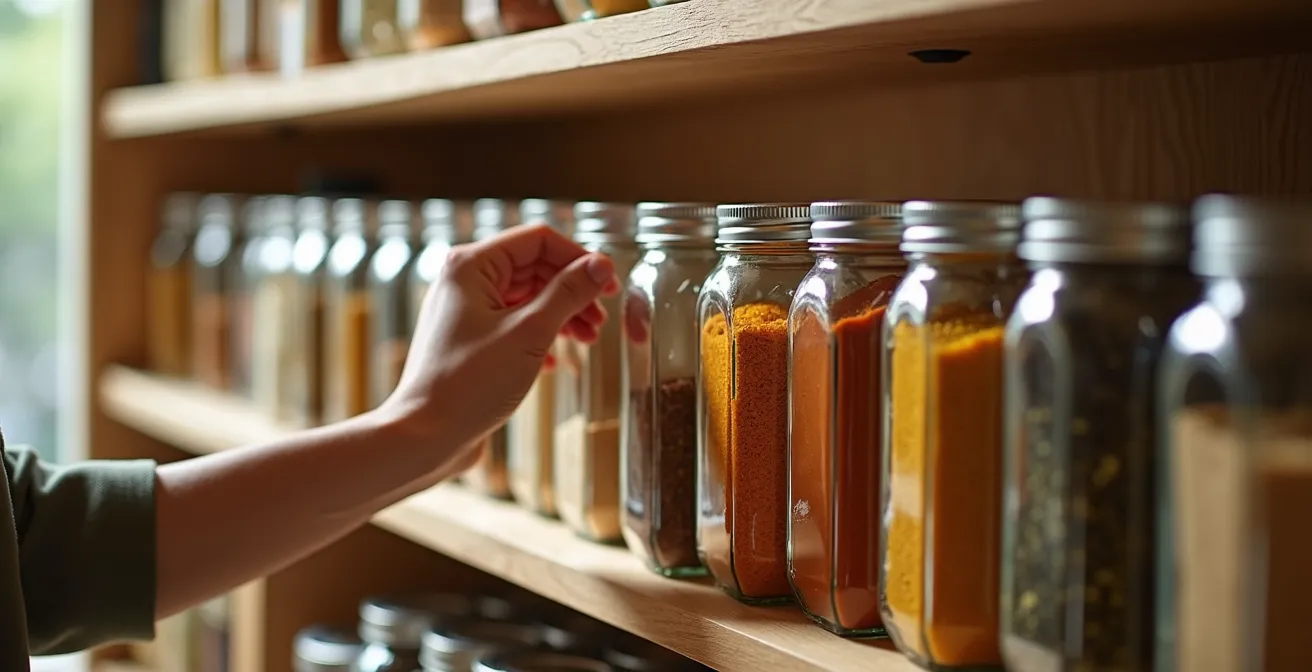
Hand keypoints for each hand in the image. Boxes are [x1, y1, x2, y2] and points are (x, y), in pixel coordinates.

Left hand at [380, 224, 617, 469]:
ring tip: (588, 338)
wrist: (425, 435)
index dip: (579, 259)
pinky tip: (556, 361)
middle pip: (534, 268)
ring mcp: (465, 312)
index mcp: (471, 266)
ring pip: (527, 297)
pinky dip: (540, 335)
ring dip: (562, 314)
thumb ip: (568, 293)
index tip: (608, 283)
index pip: (538, 241)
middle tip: (601, 317)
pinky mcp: (470, 340)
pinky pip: (514, 323)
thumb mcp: (530, 333)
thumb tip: (600, 265)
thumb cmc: (467, 384)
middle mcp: (464, 281)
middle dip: (572, 291)